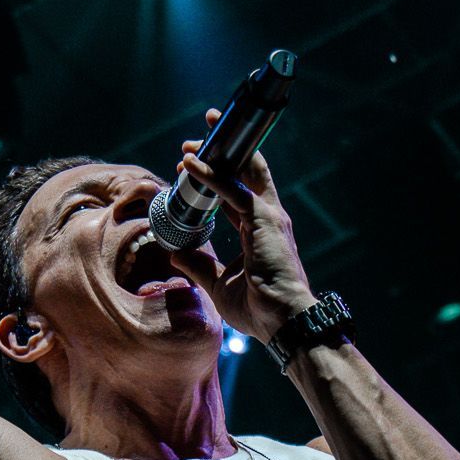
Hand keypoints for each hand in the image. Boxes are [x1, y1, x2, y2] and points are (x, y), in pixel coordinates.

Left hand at [167, 108, 316, 346]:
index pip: (238, 191)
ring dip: (213, 155)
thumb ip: (199, 266)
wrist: (284, 321)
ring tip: (188, 145)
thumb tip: (175, 252)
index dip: (217, 176)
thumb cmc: (260, 308)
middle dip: (223, 150)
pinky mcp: (264, 221)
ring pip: (240, 172)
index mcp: (259, 229)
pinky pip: (233, 191)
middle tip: (197, 138)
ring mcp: (268, 216)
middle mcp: (267, 217)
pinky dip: (211, 176)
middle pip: (245, 171)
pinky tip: (192, 165)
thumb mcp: (218, 284)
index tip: (192, 166)